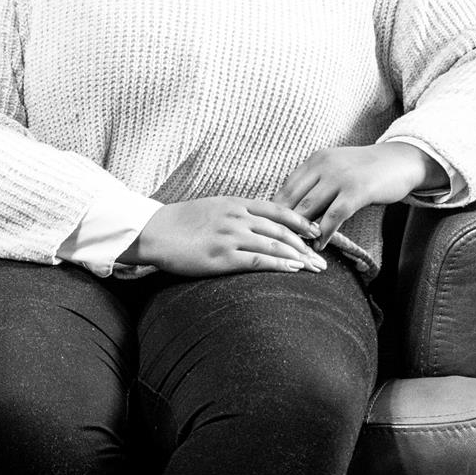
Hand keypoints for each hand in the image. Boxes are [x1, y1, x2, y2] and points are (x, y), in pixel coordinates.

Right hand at [117, 197, 326, 276]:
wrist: (153, 231)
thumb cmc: (179, 223)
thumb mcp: (211, 208)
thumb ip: (234, 213)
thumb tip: (253, 222)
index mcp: (235, 203)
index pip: (277, 209)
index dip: (300, 221)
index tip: (315, 232)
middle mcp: (236, 217)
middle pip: (281, 229)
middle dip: (306, 244)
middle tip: (322, 257)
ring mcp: (230, 236)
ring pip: (275, 245)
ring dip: (299, 257)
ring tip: (315, 268)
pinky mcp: (222, 256)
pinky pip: (258, 260)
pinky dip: (279, 264)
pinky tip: (293, 270)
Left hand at [273, 143, 447, 249]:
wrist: (400, 161)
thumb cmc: (365, 170)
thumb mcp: (335, 168)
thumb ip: (314, 184)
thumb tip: (290, 210)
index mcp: (314, 160)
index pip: (286, 188)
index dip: (275, 212)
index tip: (269, 232)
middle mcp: (323, 165)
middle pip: (292, 200)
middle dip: (283, 225)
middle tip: (276, 246)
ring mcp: (340, 177)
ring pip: (309, 209)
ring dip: (300, 232)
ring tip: (295, 249)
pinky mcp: (357, 190)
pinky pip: (334, 216)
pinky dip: (324, 234)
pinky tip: (320, 246)